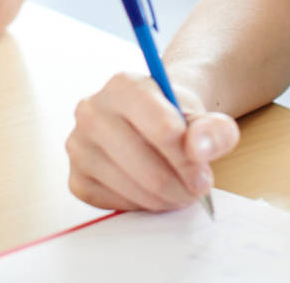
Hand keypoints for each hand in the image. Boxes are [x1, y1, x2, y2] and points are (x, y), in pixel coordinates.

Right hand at [66, 72, 240, 210]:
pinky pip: (115, 205)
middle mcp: (92, 111)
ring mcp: (78, 145)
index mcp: (124, 85)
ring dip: (164, 199)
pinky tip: (150, 191)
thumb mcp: (202, 115)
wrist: (148, 122)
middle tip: (195, 190)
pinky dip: (140, 205)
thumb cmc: (173, 117)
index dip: (190, 160)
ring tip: (178, 190)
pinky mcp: (76, 178)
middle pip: (148, 167)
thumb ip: (213, 129)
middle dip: (180, 187)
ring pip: (133, 188)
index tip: (204, 175)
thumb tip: (198, 149)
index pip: (164, 130)